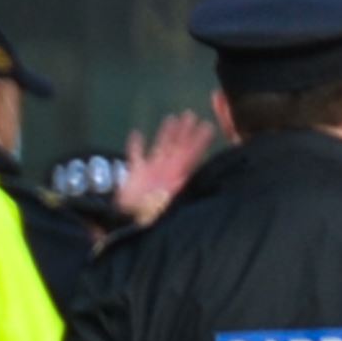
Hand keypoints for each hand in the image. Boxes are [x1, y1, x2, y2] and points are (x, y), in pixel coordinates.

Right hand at [118, 111, 215, 226]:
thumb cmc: (155, 215)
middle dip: (185, 131)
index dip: (200, 141)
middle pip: (178, 147)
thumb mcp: (177, 201)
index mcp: (179, 176)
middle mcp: (168, 171)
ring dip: (165, 134)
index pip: (192, 155)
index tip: (208, 126)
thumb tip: (203, 179)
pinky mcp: (135, 175)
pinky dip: (135, 146)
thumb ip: (185, 188)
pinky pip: (135, 156)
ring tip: (172, 118)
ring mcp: (152, 172)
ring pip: (160, 148)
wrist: (133, 225)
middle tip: (191, 115)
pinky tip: (137, 134)